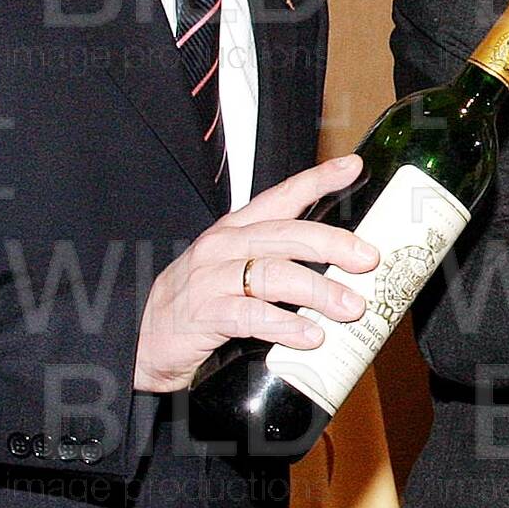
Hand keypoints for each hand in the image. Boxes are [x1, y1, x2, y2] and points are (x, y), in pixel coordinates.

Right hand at [133, 154, 378, 391]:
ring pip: (274, 273)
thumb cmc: (198, 305)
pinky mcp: (203, 314)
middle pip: (287, 234)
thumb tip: (342, 275)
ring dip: (319, 290)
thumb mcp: (237, 275)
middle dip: (333, 244)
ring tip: (351, 307)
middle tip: (369, 259)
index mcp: (236, 232)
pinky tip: (310, 335)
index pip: (281, 197)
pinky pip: (251, 316)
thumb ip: (279, 267)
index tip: (352, 167)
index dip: (317, 179)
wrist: (139, 341)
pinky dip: (285, 325)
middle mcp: (223, 247)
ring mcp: (211, 279)